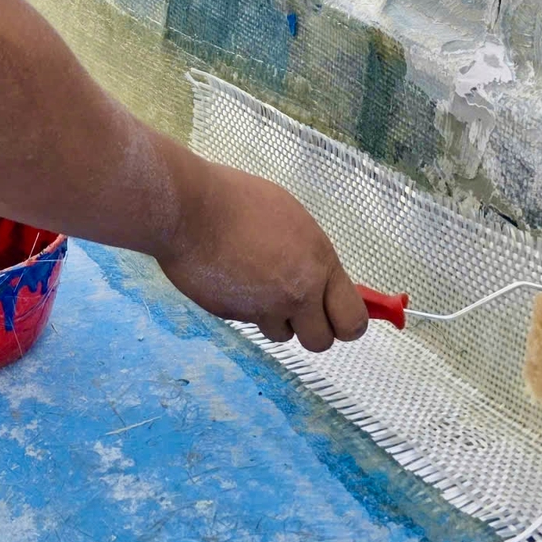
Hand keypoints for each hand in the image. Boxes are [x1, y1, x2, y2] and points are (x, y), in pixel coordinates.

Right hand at [157, 160, 367, 351]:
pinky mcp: (233, 316)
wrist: (189, 210)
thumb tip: (319, 279)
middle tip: (296, 307)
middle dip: (311, 328)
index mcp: (318, 264)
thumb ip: (310, 256)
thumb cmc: (239, 200)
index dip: (346, 323)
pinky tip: (229, 277)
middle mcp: (297, 293)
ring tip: (254, 282)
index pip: (352, 320)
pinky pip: (248, 321)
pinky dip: (243, 307)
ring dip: (273, 317)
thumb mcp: (291, 218)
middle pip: (320, 341)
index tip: (336, 315)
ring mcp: (263, 309)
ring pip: (281, 334)